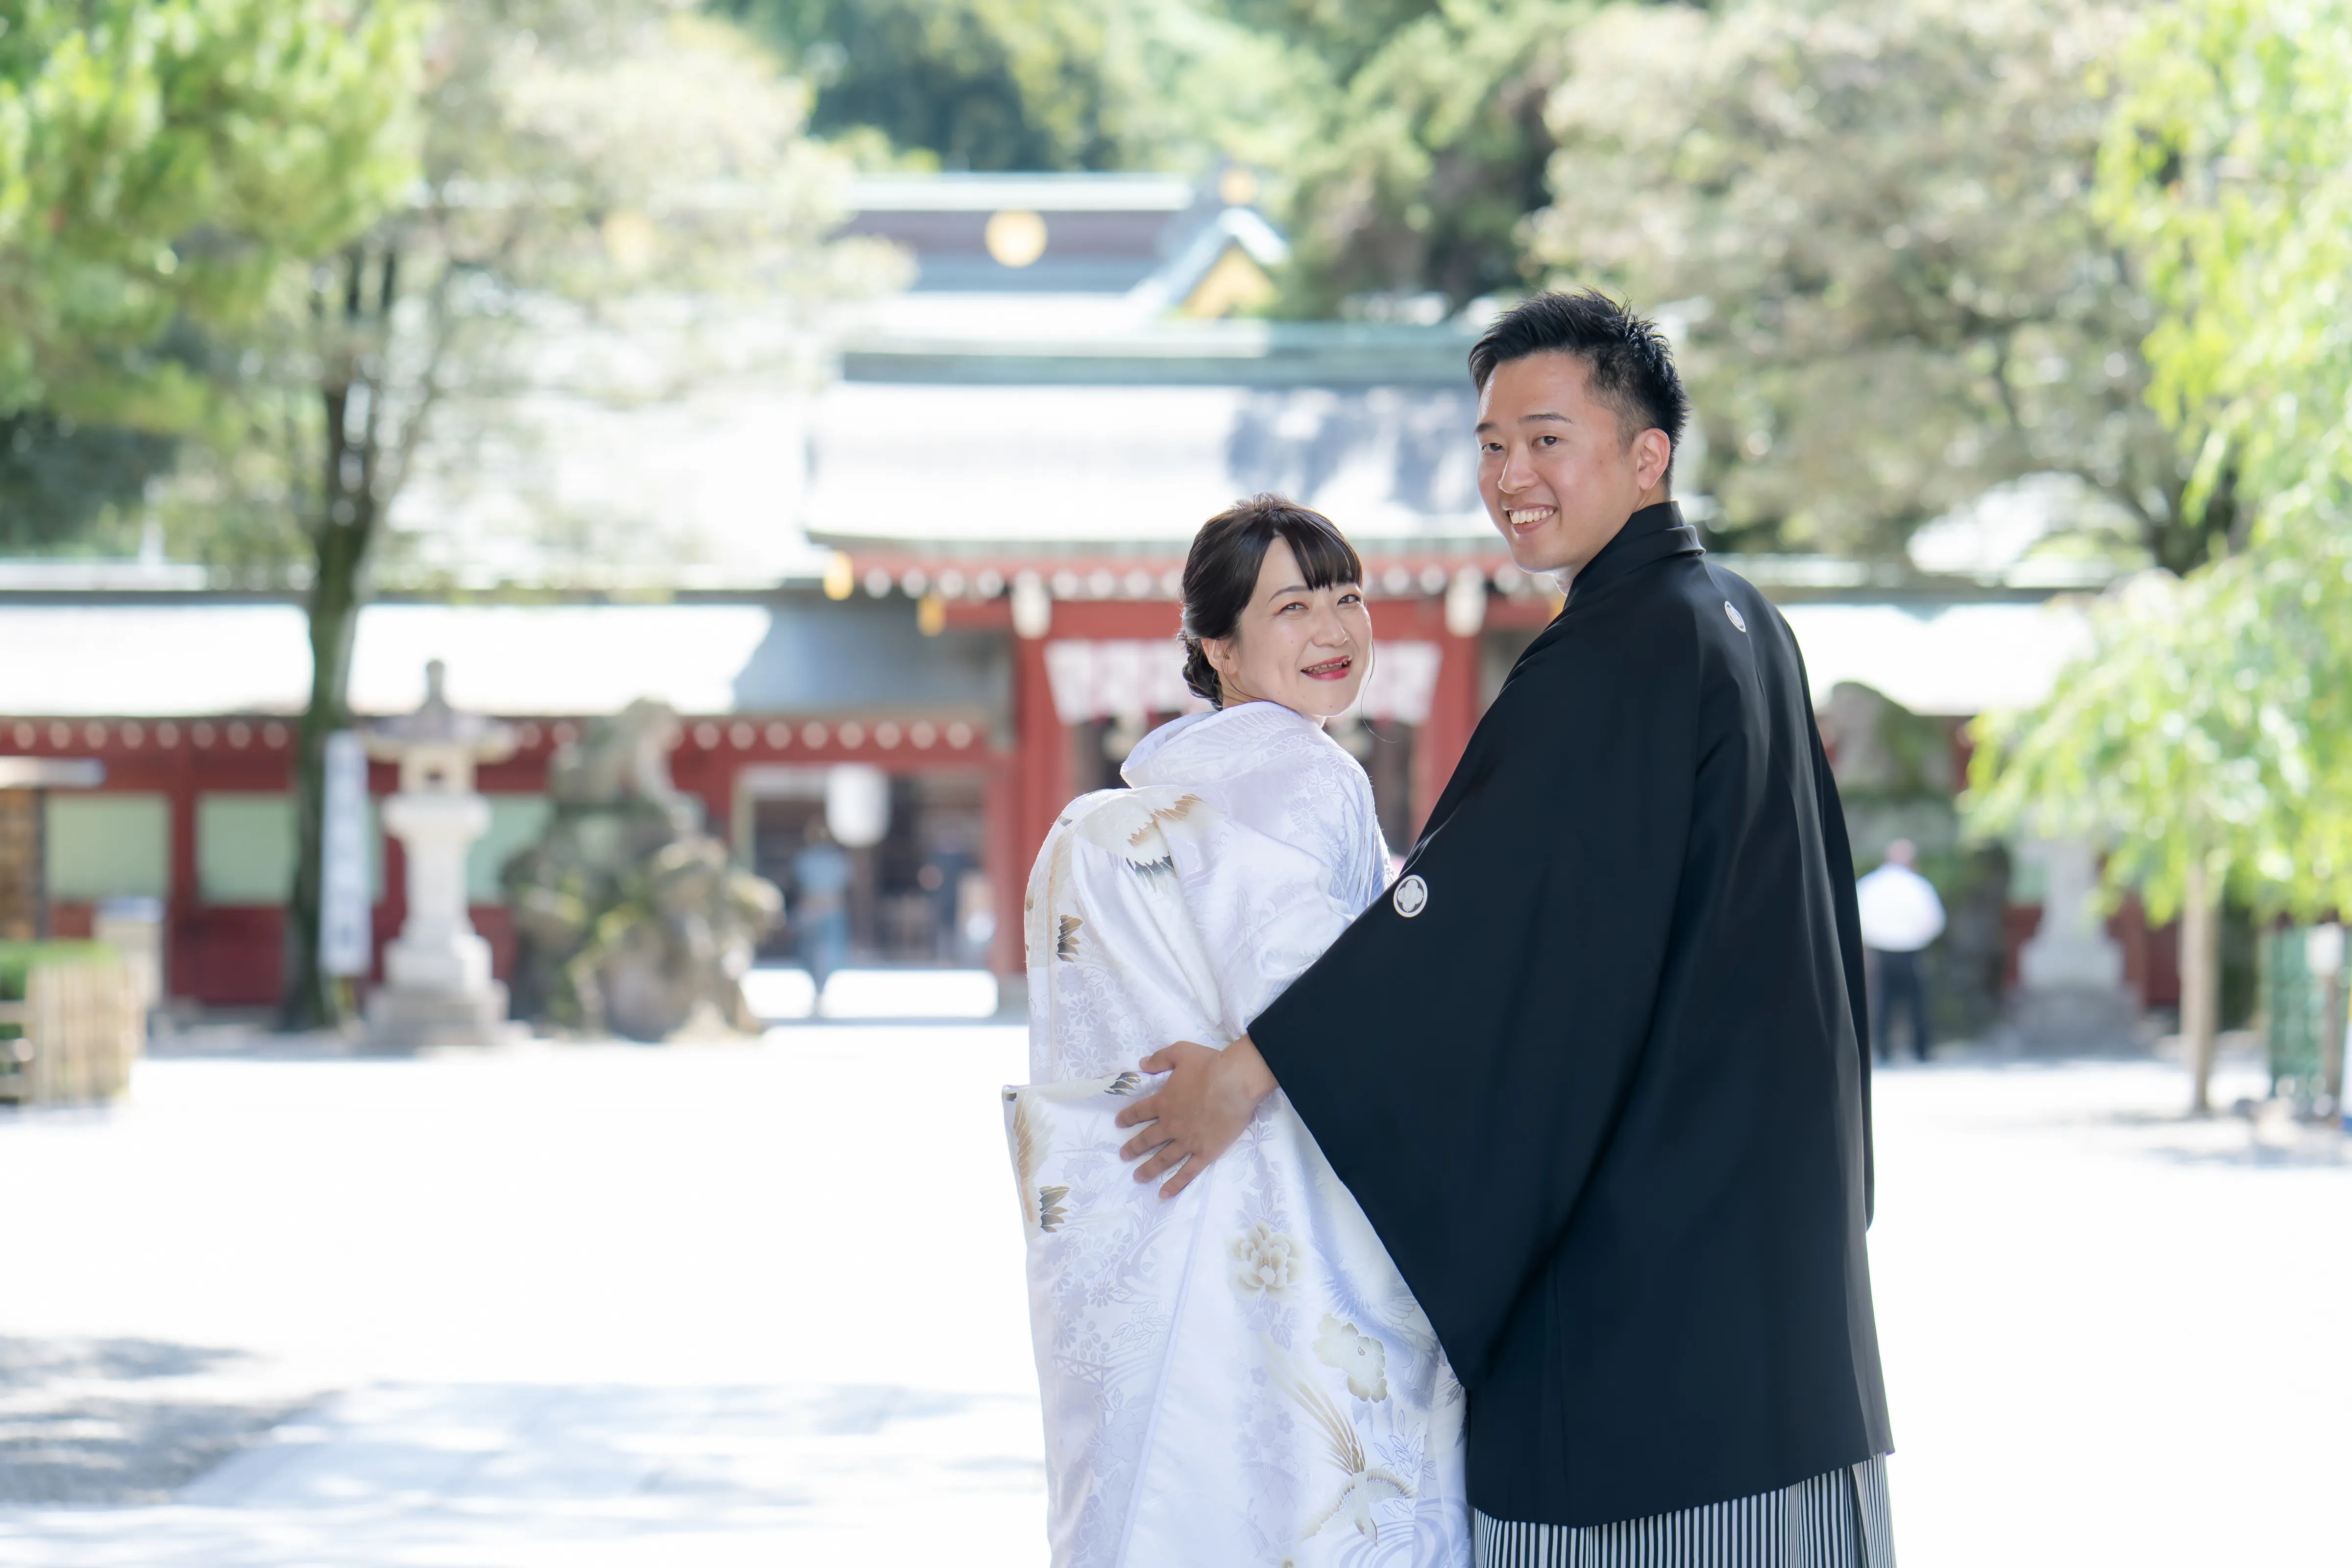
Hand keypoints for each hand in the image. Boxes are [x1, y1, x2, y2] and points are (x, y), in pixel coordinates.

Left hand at [1113, 1034, 1278, 1198]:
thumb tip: (1142, 1064)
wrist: (1235, 1082)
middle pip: (1147, 1139)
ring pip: (1163, 1159)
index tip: (1119, 1124)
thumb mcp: (1180, 1052)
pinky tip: (1164, 1193)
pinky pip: (1187, 1172)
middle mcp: (1171, 1125)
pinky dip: (1175, 1184)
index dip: (1128, 1118)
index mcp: (1163, 1102)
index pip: (1139, 1112)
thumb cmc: (1210, 1065)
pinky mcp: (1205, 1152)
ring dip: (1149, 1169)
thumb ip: (1160, 1059)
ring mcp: (1187, 1141)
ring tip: (1138, 1177)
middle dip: (1133, 1148)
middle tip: (1123, 1156)